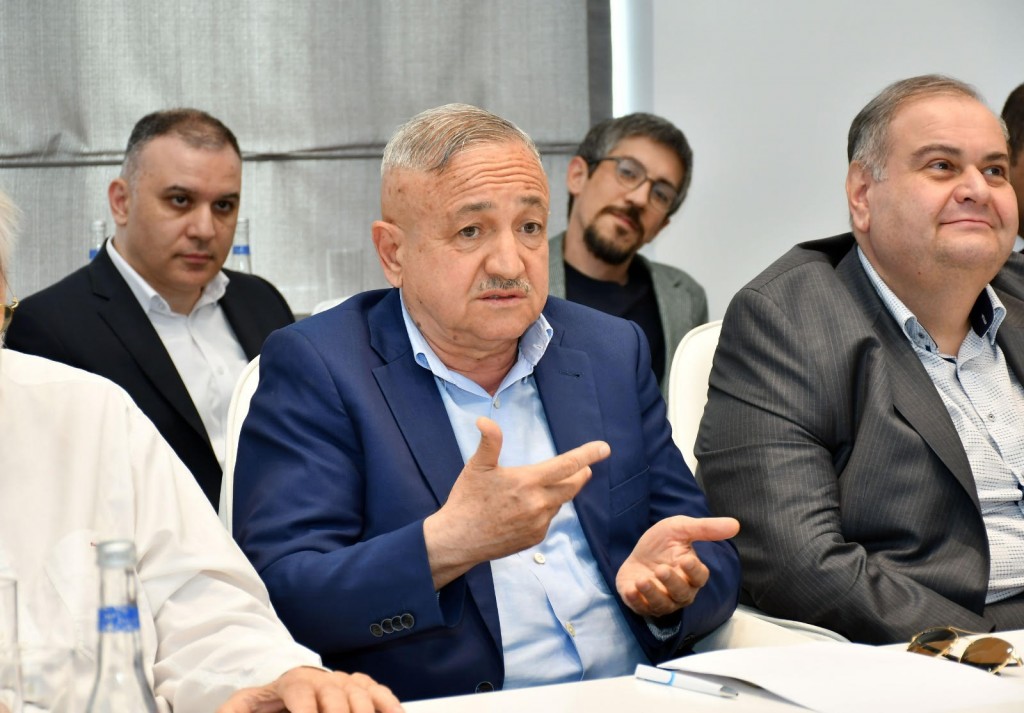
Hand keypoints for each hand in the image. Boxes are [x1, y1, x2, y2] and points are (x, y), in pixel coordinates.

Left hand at [215, 666, 401, 712]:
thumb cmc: (269, 704)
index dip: (306, 709)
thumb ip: (234, 711)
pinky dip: (391, 706)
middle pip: (337, 694)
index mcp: (294, 681)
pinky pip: (382, 695)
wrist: (289, 690)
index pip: (301, 689)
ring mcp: (347, 682)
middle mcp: (325, 678)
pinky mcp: (364, 689)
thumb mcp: (244, 706)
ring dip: (368, 712)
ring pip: (363, 694)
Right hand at [423, 416, 609, 587]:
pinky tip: (530, 508)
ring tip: (550, 486)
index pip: (567, 464)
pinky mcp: (535, 538)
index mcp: (528, 482)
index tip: (604, 448)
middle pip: (572, 485)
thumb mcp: (476, 466)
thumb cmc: (467, 500)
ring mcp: (539, 523)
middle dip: (580, 474)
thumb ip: (489, 442)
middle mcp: (539, 504)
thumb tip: (485, 420)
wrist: (459, 540)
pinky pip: (548, 520)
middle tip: (583, 468)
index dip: (587, 455)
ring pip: (559, 503)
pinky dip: (545, 510)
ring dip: (560, 492)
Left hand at [616, 516, 739, 617]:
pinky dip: (635, 602)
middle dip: (672, 583)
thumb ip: (706, 528)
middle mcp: (680, 591)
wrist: (637, 552)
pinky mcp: (641, 604)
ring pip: (663, 605)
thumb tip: (736, 524)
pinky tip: (629, 590)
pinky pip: (641, 608)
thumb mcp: (680, 528)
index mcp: (692, 574)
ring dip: (653, 594)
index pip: (699, 577)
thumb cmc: (663, 542)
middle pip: (682, 594)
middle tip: (661, 569)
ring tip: (642, 580)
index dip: (694, 571)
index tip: (685, 560)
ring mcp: (661, 599)